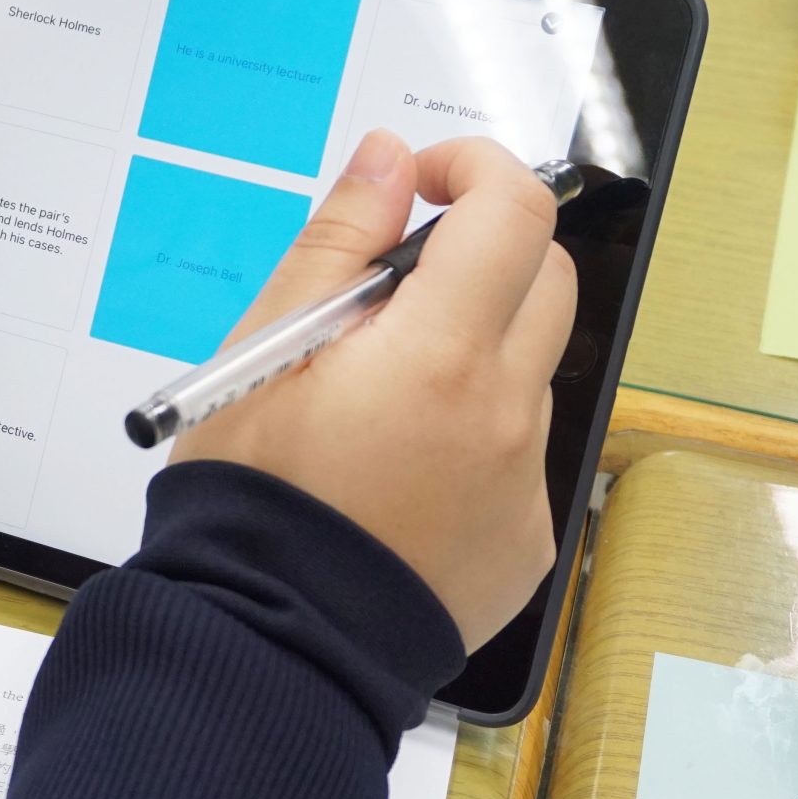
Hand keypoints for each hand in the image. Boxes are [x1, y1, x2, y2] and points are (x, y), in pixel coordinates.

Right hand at [174, 131, 575, 651]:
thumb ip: (338, 240)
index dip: (474, 170)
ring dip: (470, 352)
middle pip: (545, 280)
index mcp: (442, 354)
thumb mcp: (267, 345)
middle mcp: (506, 415)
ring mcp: (525, 484)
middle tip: (395, 287)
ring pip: (526, 372)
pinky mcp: (525, 541)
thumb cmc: (252, 494)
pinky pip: (517, 456)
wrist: (267, 637)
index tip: (423, 183)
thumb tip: (389, 160)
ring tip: (375, 401)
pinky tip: (395, 473)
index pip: (514, 212)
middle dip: (483, 253)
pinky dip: (469, 438)